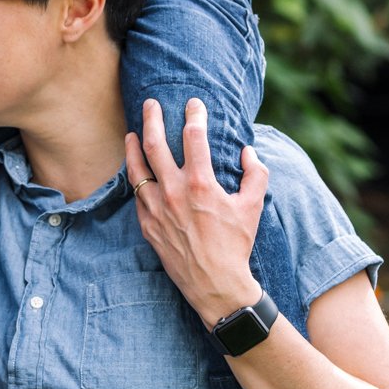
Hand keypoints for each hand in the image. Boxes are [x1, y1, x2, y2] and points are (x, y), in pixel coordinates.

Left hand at [124, 97, 268, 324]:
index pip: (193, 137)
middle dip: (152, 119)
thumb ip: (255, 173)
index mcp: (200, 183)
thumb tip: (248, 151)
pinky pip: (136, 195)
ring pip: (136, 169)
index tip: (194, 104)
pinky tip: (137, 170)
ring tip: (133, 133)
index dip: (194, 115)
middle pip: (154, 144)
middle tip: (151, 104)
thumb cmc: (236, 244)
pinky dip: (136, 178)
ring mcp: (155, 209)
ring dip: (133, 146)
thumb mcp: (253, 206)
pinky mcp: (146, 224)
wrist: (215, 284)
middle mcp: (173, 192)